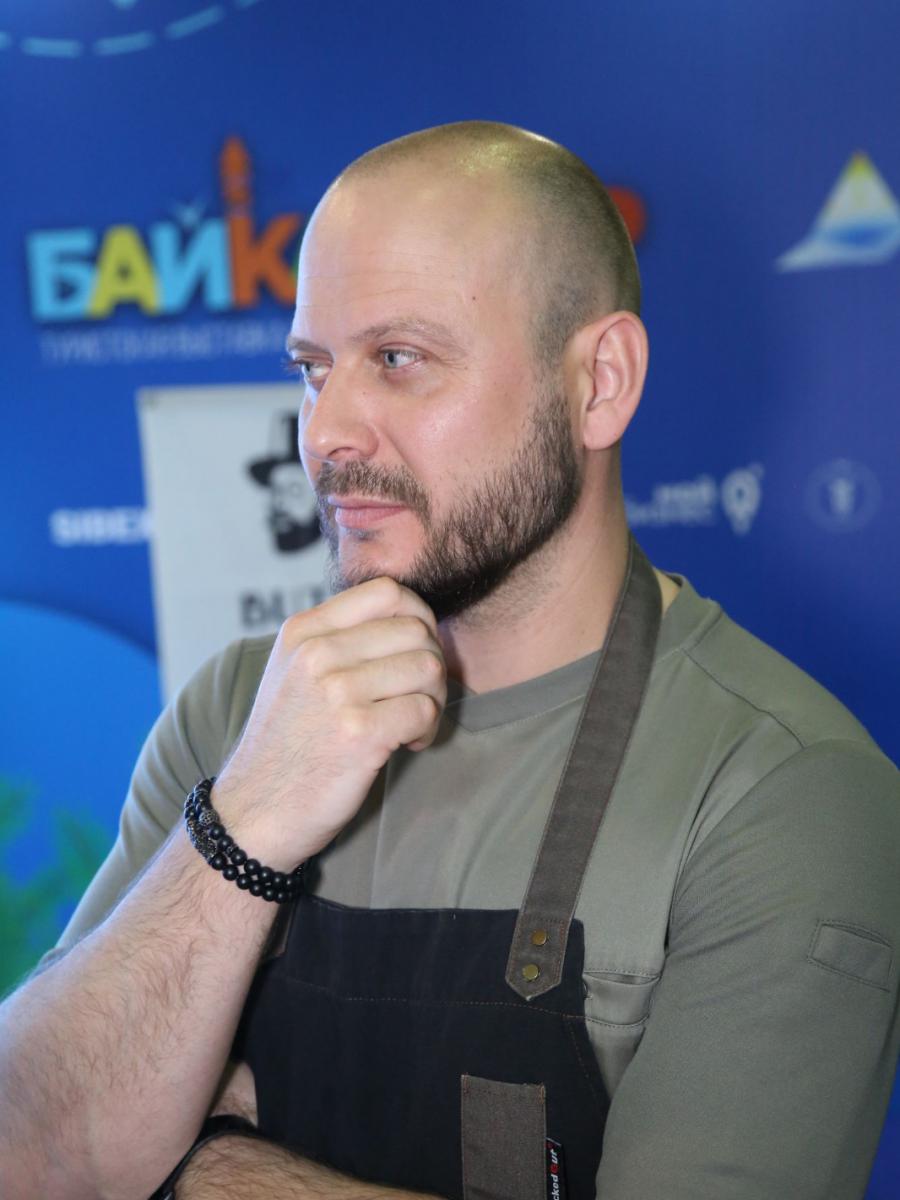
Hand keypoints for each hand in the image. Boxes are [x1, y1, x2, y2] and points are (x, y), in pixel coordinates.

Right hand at [211, 578, 445, 870]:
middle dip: (431, 664)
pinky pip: (425, 710)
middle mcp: (317, 654)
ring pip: (428, 667)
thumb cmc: (287, 743)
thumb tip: (411, 618)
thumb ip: (339, 638)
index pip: (388, 591)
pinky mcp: (359, 733)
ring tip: (411, 724)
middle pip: (417, 630)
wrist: (253, 812)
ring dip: (434, 699)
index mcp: (303, 632)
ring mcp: (336, 692)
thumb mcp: (293, 672)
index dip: (419, 617)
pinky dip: (427, 729)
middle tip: (416, 698)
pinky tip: (405, 745)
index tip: (413, 652)